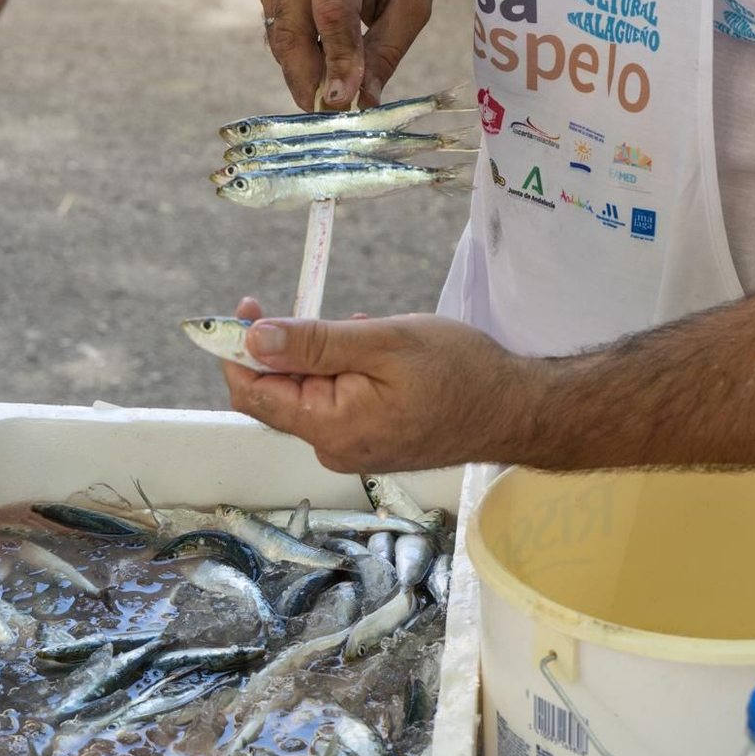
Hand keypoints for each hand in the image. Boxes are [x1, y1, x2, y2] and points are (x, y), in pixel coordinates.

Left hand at [220, 298, 535, 471]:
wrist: (517, 409)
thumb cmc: (459, 372)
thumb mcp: (382, 342)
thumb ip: (314, 343)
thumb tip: (253, 339)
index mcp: (330, 427)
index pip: (253, 394)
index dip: (237, 350)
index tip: (245, 306)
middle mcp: (335, 448)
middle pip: (278, 396)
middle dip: (286, 348)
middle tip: (313, 307)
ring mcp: (355, 449)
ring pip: (310, 395)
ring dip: (321, 356)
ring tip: (360, 327)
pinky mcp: (373, 442)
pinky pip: (338, 403)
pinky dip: (343, 371)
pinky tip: (372, 348)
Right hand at [258, 0, 435, 110]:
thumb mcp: (412, 3)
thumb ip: (386, 51)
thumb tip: (362, 103)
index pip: (331, 13)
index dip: (337, 61)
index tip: (343, 102)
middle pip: (294, 30)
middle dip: (310, 80)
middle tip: (331, 116)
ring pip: (280, 39)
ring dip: (303, 75)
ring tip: (332, 100)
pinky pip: (278, 34)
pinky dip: (299, 59)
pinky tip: (322, 72)